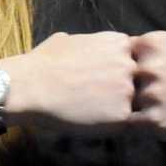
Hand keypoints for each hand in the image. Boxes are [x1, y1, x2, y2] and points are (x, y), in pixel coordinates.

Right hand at [0, 31, 135, 136]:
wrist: (29, 87)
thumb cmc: (42, 63)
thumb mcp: (68, 40)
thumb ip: (88, 43)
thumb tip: (83, 44)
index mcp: (119, 43)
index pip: (133, 59)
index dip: (117, 71)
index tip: (100, 78)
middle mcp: (129, 65)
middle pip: (136, 80)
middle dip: (121, 88)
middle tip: (96, 96)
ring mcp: (128, 90)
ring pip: (131, 103)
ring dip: (116, 108)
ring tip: (91, 110)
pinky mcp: (121, 115)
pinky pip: (122, 122)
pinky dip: (109, 124)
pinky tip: (89, 120)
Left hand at [129, 30, 165, 157]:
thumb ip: (150, 48)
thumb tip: (115, 49)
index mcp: (154, 42)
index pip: (121, 54)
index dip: (133, 67)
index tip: (152, 73)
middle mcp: (150, 66)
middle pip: (120, 78)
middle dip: (133, 87)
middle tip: (161, 93)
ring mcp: (150, 93)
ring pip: (125, 101)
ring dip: (138, 106)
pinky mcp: (153, 120)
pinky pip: (131, 122)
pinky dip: (142, 124)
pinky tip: (164, 119)